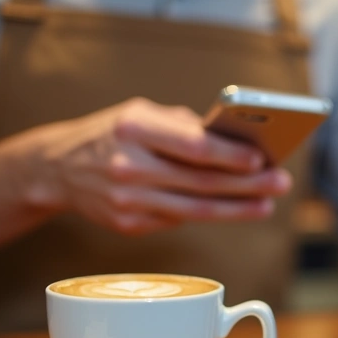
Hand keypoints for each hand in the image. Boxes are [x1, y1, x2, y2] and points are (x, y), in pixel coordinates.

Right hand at [16, 97, 291, 234]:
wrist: (57, 168)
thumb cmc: (112, 132)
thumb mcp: (140, 112)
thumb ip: (184, 124)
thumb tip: (235, 141)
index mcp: (133, 128)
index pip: (192, 146)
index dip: (230, 155)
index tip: (261, 159)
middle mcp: (128, 166)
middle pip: (200, 181)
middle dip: (247, 184)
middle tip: (280, 183)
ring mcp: (127, 200)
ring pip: (195, 209)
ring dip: (237, 208)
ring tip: (267, 204)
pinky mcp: (128, 225)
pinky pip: (177, 220)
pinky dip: (207, 213)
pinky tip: (233, 208)